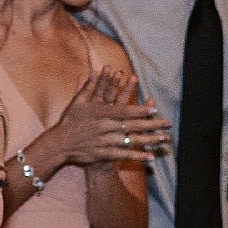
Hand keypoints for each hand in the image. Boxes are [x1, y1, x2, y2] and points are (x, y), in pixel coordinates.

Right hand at [33, 70, 170, 172]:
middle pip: (133, 126)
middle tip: (168, 124)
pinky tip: (151, 157)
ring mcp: (105, 142)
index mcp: (101, 113)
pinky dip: (138, 157)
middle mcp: (105, 127)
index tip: (154, 108)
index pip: (125, 111)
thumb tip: (95, 70)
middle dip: (152, 125)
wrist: (60, 143)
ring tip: (164, 139)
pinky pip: (124, 156)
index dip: (140, 110)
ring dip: (149, 140)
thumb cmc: (70, 120)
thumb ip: (89, 87)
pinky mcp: (104, 154)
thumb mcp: (78, 101)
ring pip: (131, 141)